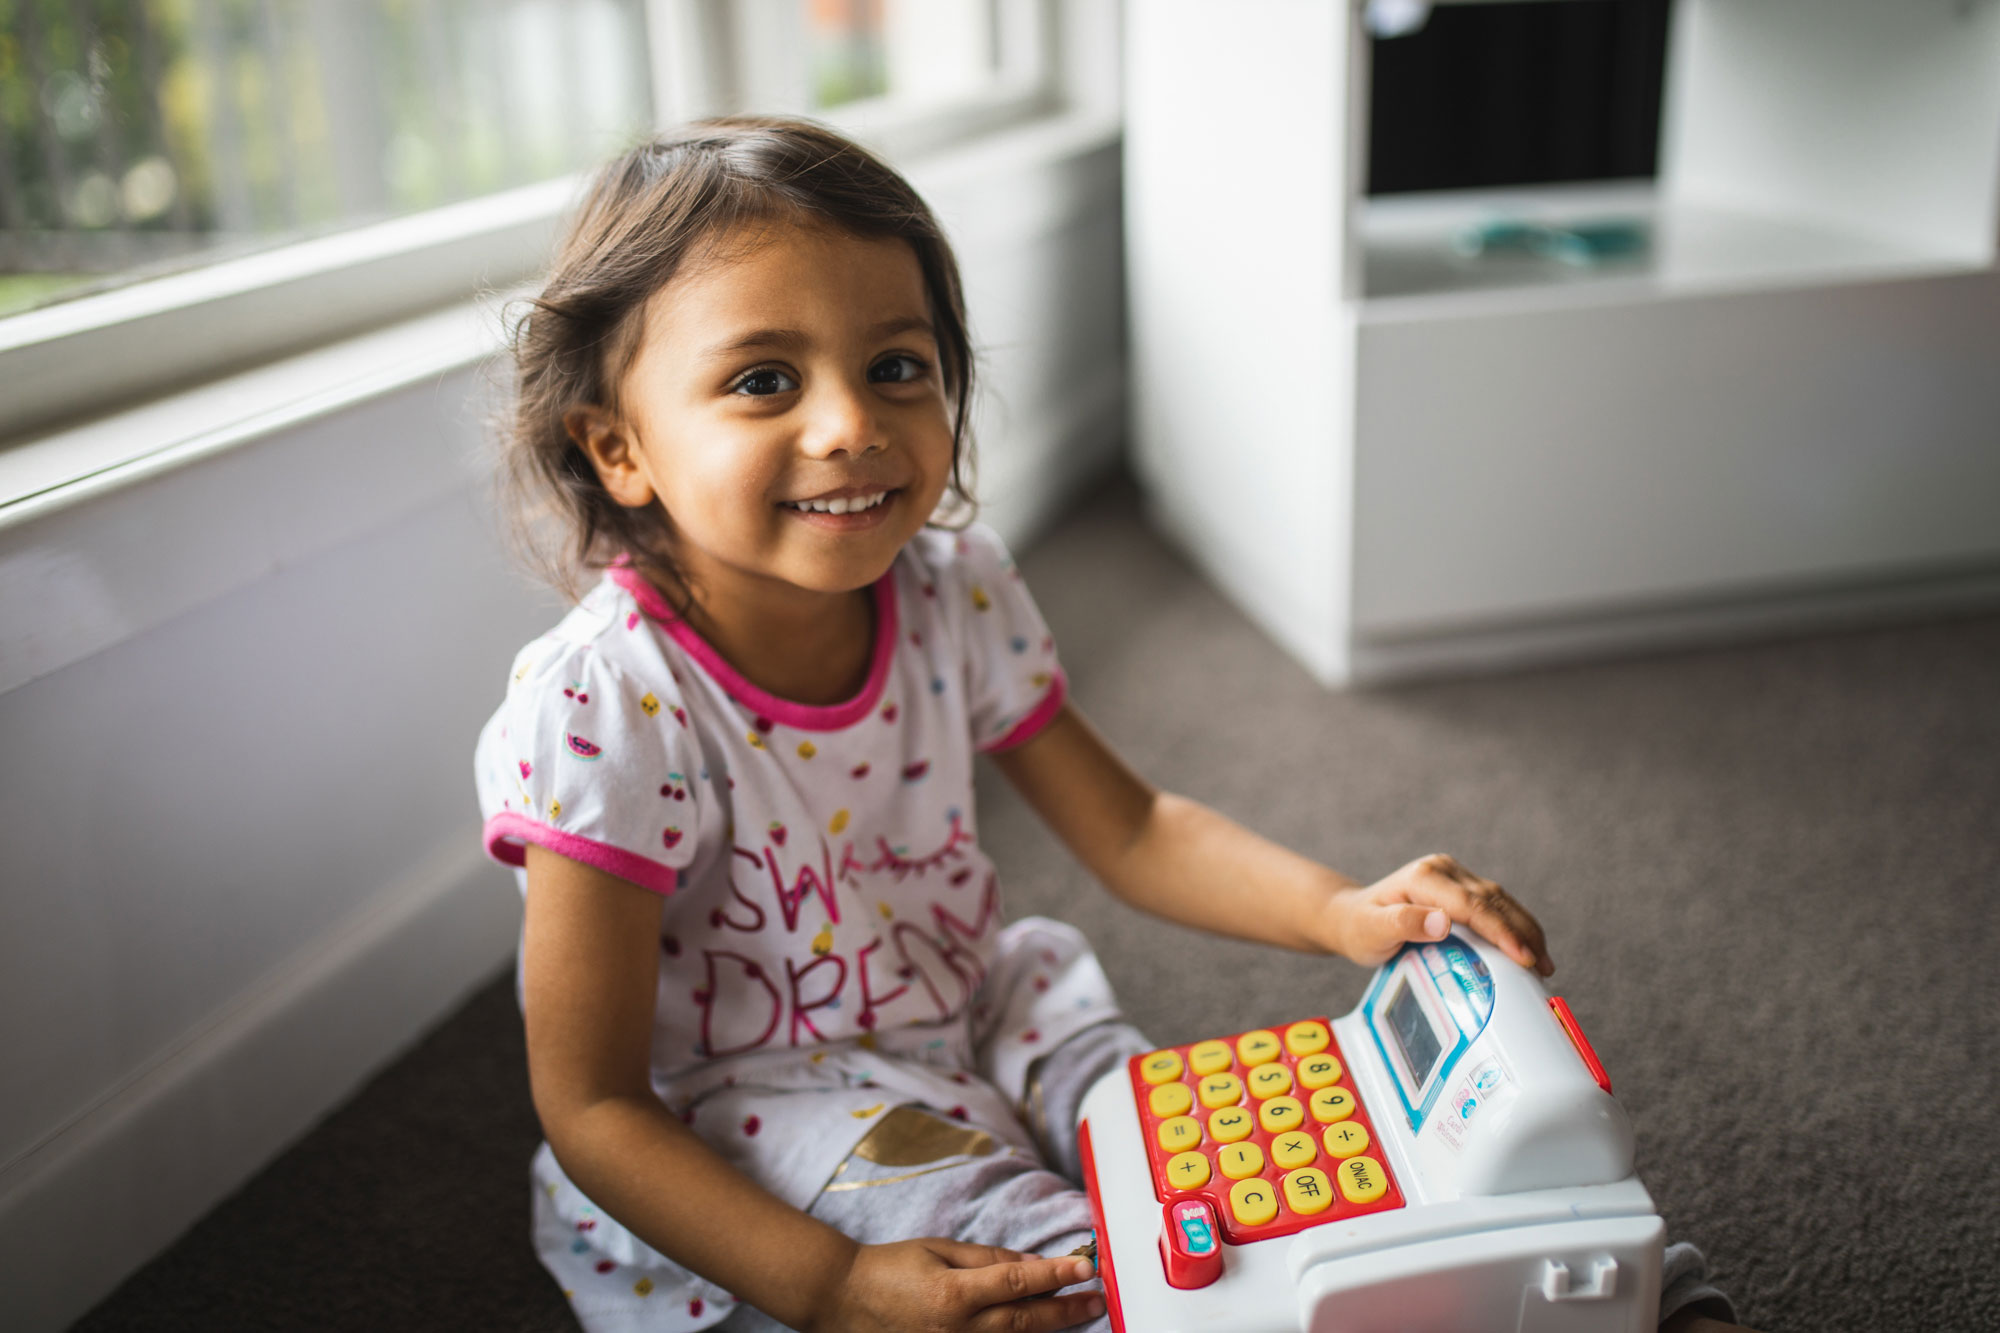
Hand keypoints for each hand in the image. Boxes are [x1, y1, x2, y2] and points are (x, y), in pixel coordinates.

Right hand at [807, 1239, 1103, 1332]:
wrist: (842, 1300)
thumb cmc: (889, 1268)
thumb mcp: (938, 1251)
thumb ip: (986, 1259)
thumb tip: (1030, 1263)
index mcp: (953, 1294)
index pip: (1017, 1282)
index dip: (1055, 1274)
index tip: (1086, 1266)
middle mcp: (956, 1330)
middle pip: (1025, 1321)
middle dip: (1067, 1310)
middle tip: (1098, 1299)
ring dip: (1050, 1330)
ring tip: (1080, 1314)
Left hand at [1330, 853, 1553, 975]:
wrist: (1352, 916)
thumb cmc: (1360, 927)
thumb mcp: (1372, 930)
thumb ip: (1405, 924)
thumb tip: (1442, 922)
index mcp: (1425, 878)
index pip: (1473, 906)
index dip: (1501, 932)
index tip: (1523, 956)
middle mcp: (1443, 871)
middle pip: (1494, 901)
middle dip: (1523, 933)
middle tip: (1543, 967)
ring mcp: (1454, 877)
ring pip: (1500, 902)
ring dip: (1525, 930)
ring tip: (1543, 962)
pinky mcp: (1461, 888)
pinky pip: (1494, 906)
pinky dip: (1514, 926)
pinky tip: (1527, 947)